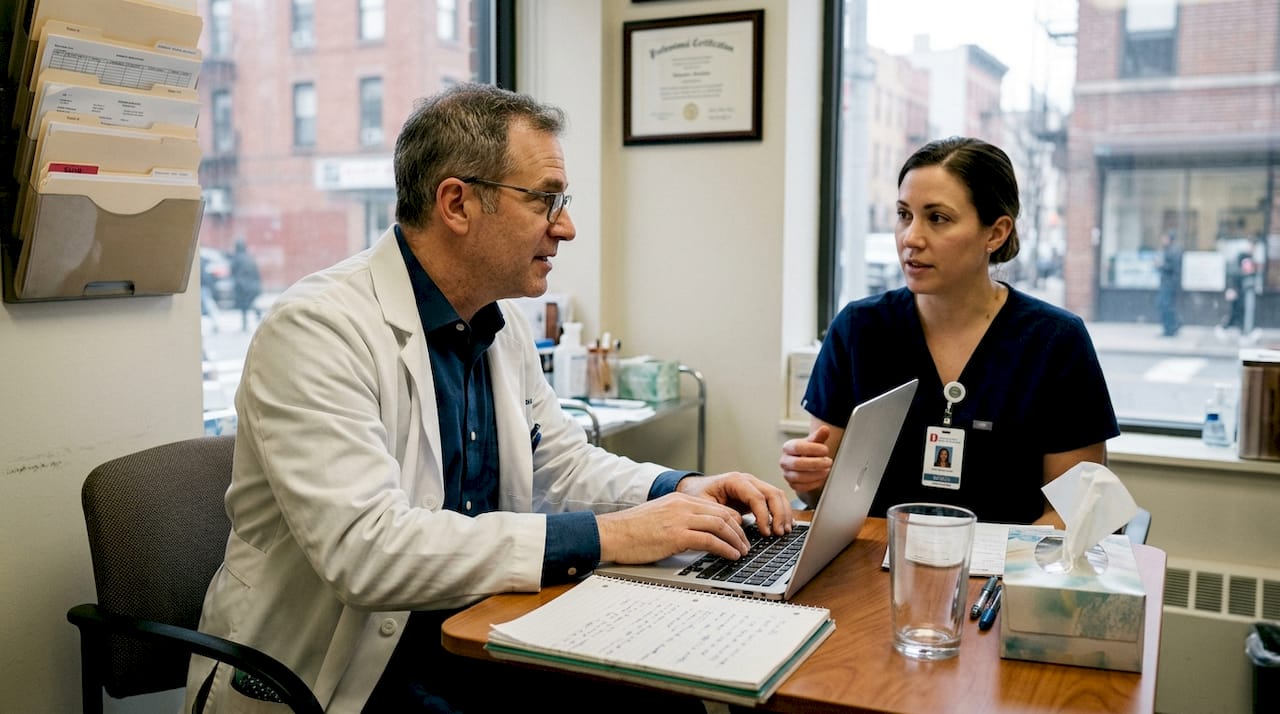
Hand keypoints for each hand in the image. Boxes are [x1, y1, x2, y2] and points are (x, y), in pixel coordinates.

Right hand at [596, 493, 750, 564]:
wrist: (612, 533)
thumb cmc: (631, 531)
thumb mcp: (660, 518)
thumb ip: (679, 521)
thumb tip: (696, 536)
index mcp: (679, 499)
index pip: (716, 507)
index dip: (732, 521)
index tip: (739, 534)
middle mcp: (683, 505)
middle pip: (722, 514)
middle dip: (739, 531)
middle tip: (745, 545)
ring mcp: (680, 518)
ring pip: (720, 525)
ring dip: (736, 540)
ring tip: (742, 552)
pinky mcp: (677, 534)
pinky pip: (710, 539)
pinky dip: (725, 548)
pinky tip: (731, 555)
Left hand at [676, 471, 793, 535]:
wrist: (696, 488)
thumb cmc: (698, 494)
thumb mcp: (703, 504)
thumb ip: (720, 512)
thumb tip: (739, 523)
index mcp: (735, 480)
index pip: (756, 496)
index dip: (763, 515)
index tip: (765, 531)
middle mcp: (748, 480)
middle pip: (772, 493)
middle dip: (779, 514)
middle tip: (779, 533)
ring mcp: (754, 486)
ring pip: (777, 496)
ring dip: (784, 514)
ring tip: (784, 531)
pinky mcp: (757, 495)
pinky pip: (775, 501)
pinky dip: (783, 512)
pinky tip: (786, 525)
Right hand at [780, 425, 833, 497]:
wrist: (807, 465)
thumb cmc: (809, 452)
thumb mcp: (814, 443)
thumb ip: (819, 436)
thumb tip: (825, 429)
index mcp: (788, 447)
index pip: (797, 447)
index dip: (813, 449)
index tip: (826, 450)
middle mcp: (784, 461)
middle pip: (797, 464)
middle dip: (815, 463)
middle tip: (829, 462)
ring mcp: (787, 474)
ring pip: (799, 477)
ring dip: (816, 474)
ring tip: (827, 470)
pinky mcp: (792, 485)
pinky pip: (802, 487)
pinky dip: (814, 483)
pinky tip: (822, 478)